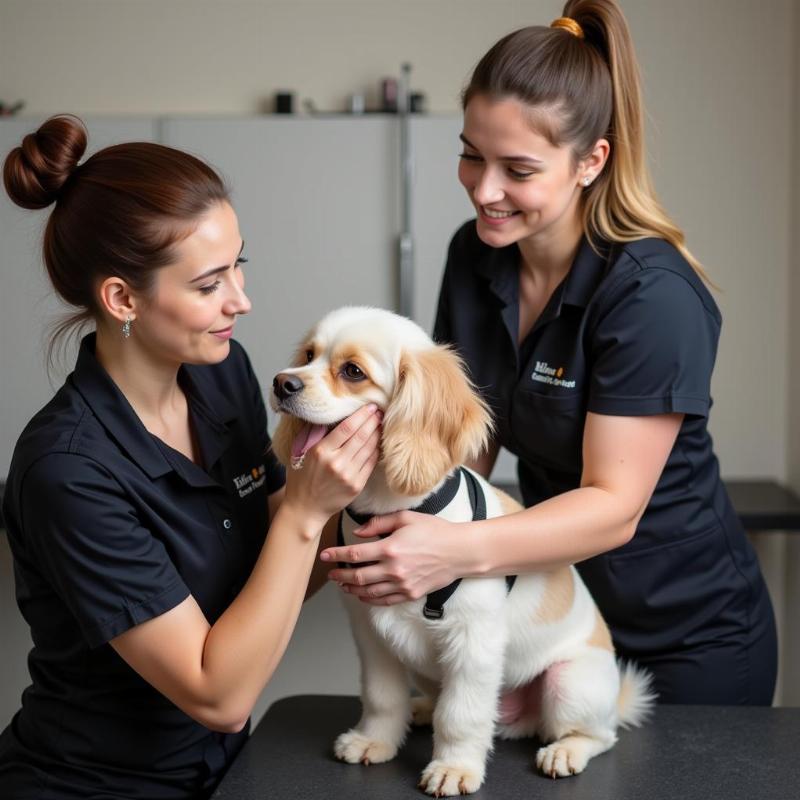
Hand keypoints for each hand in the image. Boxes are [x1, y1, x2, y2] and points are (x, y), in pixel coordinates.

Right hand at [283, 404, 381, 525]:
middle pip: (361, 436)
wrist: (305, 509)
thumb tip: (328, 414)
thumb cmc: (301, 478)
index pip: (347, 428)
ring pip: (369, 448)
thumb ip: (313, 433)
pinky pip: (371, 463)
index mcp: (321, 451)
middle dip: (373, 421)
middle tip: (379, 411)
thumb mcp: (300, 452)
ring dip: (377, 434)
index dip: (361, 415)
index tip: (370, 406)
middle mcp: (336, 463)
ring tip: (381, 423)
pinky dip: (376, 450)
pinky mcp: (357, 486)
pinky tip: (377, 441)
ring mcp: (348, 475)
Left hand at [320, 511, 461, 604]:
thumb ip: (379, 524)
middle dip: (340, 576)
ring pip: (368, 592)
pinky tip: (362, 595)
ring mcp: (402, 584)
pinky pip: (384, 600)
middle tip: (331, 574)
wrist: (459, 551)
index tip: (325, 555)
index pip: (355, 555)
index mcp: (391, 548)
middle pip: (358, 577)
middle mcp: (394, 569)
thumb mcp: (406, 518)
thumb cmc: (434, 531)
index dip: (336, 555)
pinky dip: (369, 599)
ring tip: (343, 585)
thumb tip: (358, 533)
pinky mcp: (410, 594)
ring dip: (352, 589)